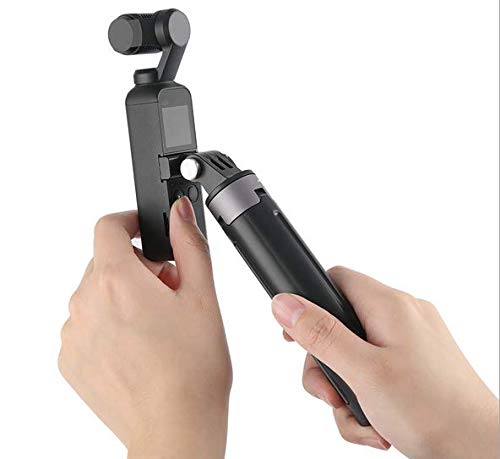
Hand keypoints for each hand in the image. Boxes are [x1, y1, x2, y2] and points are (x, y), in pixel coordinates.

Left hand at [59, 197, 231, 458]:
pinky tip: (138, 347)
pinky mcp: (71, 359)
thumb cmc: (193, 368)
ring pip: (96, 293)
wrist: (175, 427)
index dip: (129, 222)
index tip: (144, 232)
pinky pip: (87, 323)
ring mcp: (74, 334)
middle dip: (137, 267)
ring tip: (156, 325)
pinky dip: (109, 323)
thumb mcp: (202, 296)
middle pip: (106, 262)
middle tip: (168, 293)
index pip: (107, 227)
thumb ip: (189, 244)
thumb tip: (180, 212)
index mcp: (117, 282)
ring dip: (123, 296)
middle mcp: (86, 304)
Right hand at [272, 267, 498, 458]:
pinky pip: (375, 369)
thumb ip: (320, 334)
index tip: (294, 336)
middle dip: (327, 366)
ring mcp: (410, 340)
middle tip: (332, 395)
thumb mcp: (363, 371)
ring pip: (354, 353)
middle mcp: (401, 316)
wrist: (481, 450)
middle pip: (339, 324)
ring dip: (347, 390)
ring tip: (361, 418)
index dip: (308, 303)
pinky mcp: (415, 362)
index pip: (336, 280)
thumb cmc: (432, 411)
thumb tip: (284, 303)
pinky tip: (377, 425)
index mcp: (389, 306)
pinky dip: (367, 397)